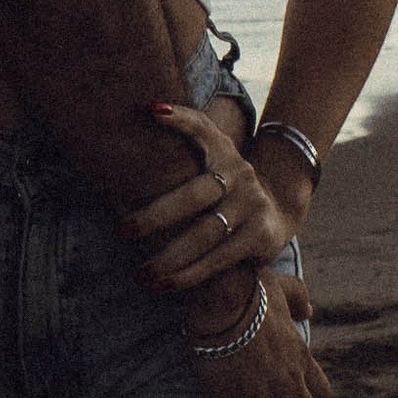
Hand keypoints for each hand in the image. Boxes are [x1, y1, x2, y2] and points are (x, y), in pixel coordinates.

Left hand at [126, 99, 301, 293]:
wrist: (276, 210)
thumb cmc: (222, 185)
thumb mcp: (209, 158)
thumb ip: (180, 143)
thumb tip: (137, 119)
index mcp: (221, 149)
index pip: (201, 127)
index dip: (179, 118)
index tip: (151, 111)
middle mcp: (239, 172)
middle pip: (194, 194)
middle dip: (155, 215)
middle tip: (121, 231)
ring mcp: (252, 203)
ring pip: (206, 233)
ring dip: (169, 257)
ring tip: (140, 273)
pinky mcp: (260, 234)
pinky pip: (219, 258)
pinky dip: (190, 275)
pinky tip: (164, 286)